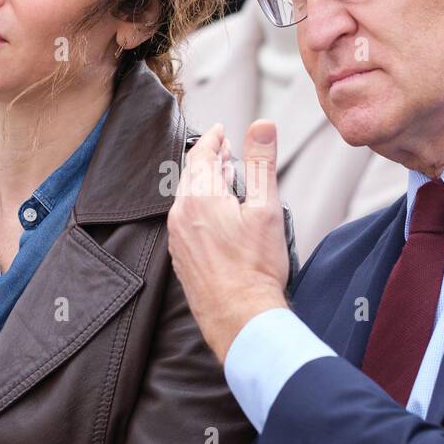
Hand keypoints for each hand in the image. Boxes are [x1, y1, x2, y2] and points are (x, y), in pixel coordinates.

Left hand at [167, 119, 289, 362]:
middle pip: (191, 175)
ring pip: (187, 198)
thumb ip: (261, 163)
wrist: (241, 318)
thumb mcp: (266, 209)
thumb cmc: (256, 269)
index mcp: (200, 198)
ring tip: (223, 178)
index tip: (222, 131)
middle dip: (209, 159)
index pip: (202, 155)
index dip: (214, 139)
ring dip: (203, 183)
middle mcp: (181, 215)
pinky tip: (215, 215)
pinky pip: (185, 221)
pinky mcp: (180, 257)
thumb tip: (261, 125)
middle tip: (225, 150)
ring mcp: (177, 238)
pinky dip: (198, 207)